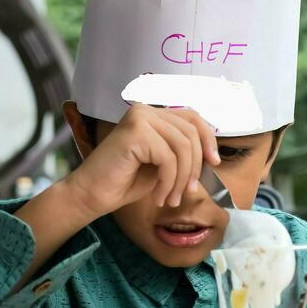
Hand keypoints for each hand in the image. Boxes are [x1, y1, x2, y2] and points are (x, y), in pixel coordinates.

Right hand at [70, 104, 219, 218]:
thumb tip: (212, 155)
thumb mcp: (162, 164)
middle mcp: (146, 110)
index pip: (192, 117)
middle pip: (190, 134)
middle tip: (185, 192)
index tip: (214, 162)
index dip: (208, 139)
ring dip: (180, 179)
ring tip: (169, 198)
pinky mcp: (136, 131)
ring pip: (182, 148)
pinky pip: (168, 159)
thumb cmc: (125, 181)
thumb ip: (181, 153)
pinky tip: (157, 196)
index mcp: (152, 114)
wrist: (92, 194)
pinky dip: (168, 182)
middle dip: (193, 167)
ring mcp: (140, 117)